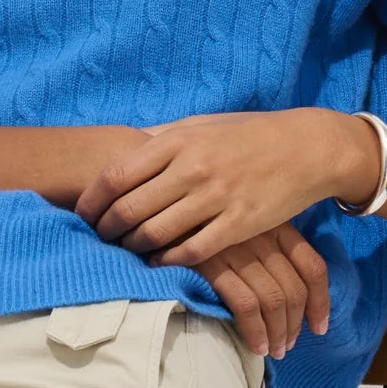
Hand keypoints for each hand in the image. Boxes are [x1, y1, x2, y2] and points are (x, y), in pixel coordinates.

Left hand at [74, 108, 354, 266]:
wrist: (305, 148)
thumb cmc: (246, 135)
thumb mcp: (200, 124)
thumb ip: (160, 139)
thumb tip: (120, 148)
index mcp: (178, 141)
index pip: (115, 176)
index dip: (90, 201)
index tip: (81, 215)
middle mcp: (193, 168)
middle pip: (128, 210)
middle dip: (105, 230)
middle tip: (98, 240)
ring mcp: (216, 197)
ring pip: (154, 234)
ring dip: (132, 248)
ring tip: (124, 252)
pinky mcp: (239, 224)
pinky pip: (190, 251)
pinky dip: (167, 261)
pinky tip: (158, 263)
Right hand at [194, 223, 330, 357]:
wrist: (154, 199)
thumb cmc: (195, 216)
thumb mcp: (236, 222)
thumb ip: (259, 244)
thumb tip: (277, 289)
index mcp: (273, 223)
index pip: (311, 265)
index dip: (320, 301)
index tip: (318, 326)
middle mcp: (261, 234)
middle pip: (294, 288)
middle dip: (294, 324)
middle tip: (287, 345)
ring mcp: (238, 248)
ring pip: (274, 299)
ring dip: (278, 333)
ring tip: (273, 351)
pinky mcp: (213, 263)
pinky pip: (246, 304)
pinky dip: (255, 330)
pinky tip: (255, 346)